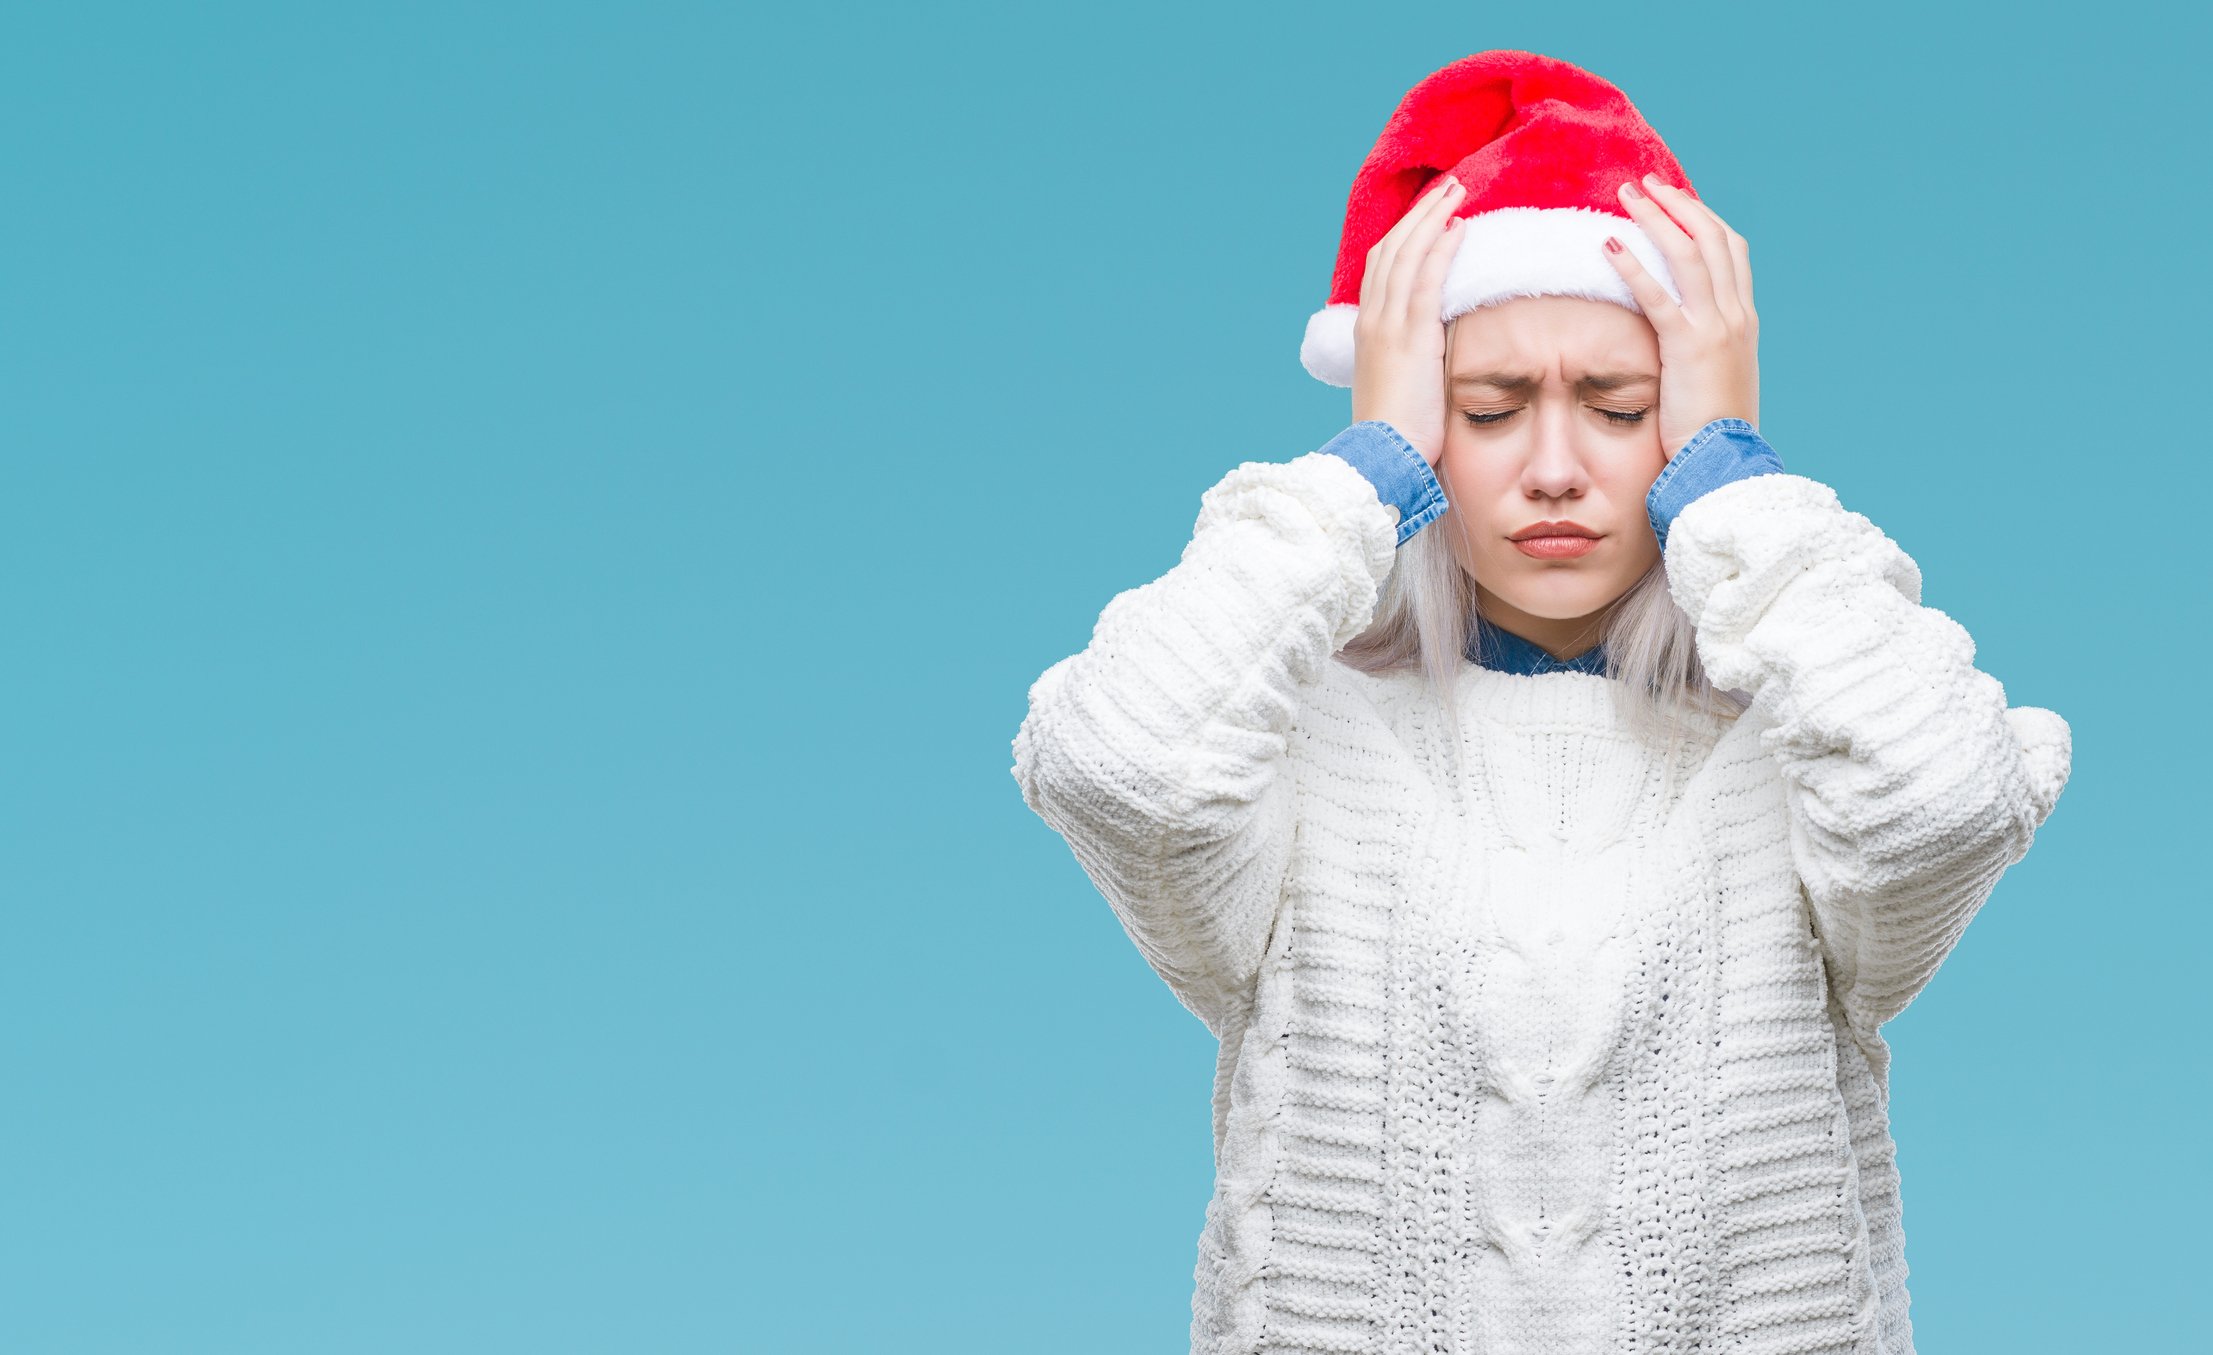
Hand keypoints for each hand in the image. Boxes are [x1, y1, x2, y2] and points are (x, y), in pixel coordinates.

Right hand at [1350, 172, 1465, 467]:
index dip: (1405, 236)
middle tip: (1448, 188)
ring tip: (1457, 192)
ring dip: (1432, 218)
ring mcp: (1388, 327)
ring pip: (1407, 255)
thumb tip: (1433, 356)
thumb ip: (1413, 363)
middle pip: (1392, 250)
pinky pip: (1425, 281)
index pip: (1382, 268)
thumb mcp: (1400, 390)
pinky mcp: (1410, 337)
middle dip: (1420, 215)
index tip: (1430, 215)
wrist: (1379, 460)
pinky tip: (1459, 228)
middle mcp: (1372, 321)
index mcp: (1367, 332)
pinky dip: (1440, 249)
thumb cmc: (1394, 437)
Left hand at [1601, 173, 1759, 462]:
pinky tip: (1607, 244)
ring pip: (1689, 253)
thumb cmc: (1715, 435)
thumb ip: (1705, 353)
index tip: (1676, 201)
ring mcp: (1716, 328)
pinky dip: (1633, 264)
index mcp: (1744, 322)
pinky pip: (1658, 294)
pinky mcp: (1688, 347)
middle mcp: (1736, 316)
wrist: (1727, 465)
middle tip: (1645, 183)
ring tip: (1624, 195)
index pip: (1730, 252)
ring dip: (1655, 218)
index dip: (1703, 219)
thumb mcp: (1717, 382)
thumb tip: (1682, 344)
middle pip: (1712, 238)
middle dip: (1678, 204)